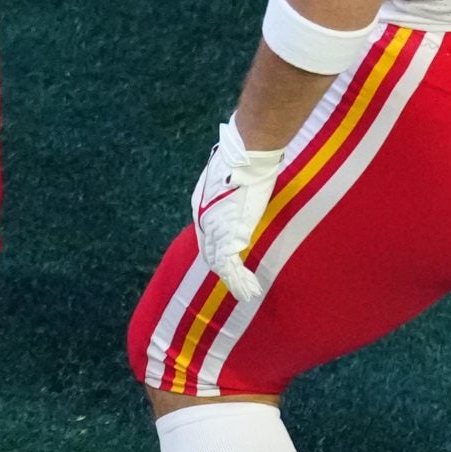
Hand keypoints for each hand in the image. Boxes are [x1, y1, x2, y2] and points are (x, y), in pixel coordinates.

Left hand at [190, 121, 285, 303]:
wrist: (244, 158)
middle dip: (223, 271)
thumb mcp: (227, 174)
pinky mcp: (228, 237)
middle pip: (210, 253)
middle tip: (236, 285)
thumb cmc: (240, 158)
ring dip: (234, 281)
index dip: (215, 251)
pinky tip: (250, 289)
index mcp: (200, 206)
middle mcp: (203, 221)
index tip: (225, 262)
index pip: (205, 236)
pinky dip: (240, 280)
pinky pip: (230, 266)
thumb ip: (228, 189)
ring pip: (219, 264)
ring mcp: (214, 230)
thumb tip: (239, 186)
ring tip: (246, 294)